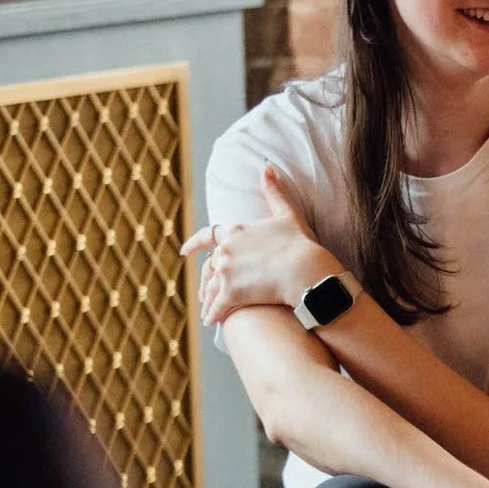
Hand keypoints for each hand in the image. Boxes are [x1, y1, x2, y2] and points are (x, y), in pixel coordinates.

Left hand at [181, 165, 340, 326]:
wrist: (304, 270)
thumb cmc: (299, 243)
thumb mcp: (286, 214)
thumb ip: (273, 190)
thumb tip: (266, 166)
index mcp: (234, 232)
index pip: (206, 236)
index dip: (194, 243)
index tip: (184, 250)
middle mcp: (224, 252)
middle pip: (210, 267)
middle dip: (207, 279)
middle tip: (205, 290)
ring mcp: (225, 274)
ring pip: (211, 289)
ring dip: (209, 300)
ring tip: (210, 310)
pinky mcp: (231, 295)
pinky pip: (217, 308)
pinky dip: (214, 315)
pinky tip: (213, 321)